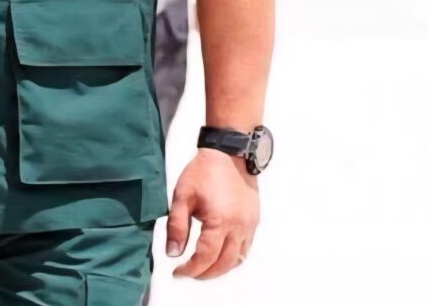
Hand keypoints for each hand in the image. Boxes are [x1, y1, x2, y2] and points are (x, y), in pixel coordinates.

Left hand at [166, 148, 259, 279]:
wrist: (229, 153)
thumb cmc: (204, 171)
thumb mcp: (182, 196)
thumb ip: (177, 226)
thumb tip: (172, 253)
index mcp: (220, 222)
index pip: (205, 257)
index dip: (190, 269)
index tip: (178, 272)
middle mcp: (238, 228)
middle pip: (224, 264)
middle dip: (205, 273)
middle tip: (189, 273)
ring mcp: (249, 225)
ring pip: (238, 259)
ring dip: (221, 268)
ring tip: (204, 268)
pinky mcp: (254, 220)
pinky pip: (246, 248)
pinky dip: (234, 258)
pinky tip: (222, 254)